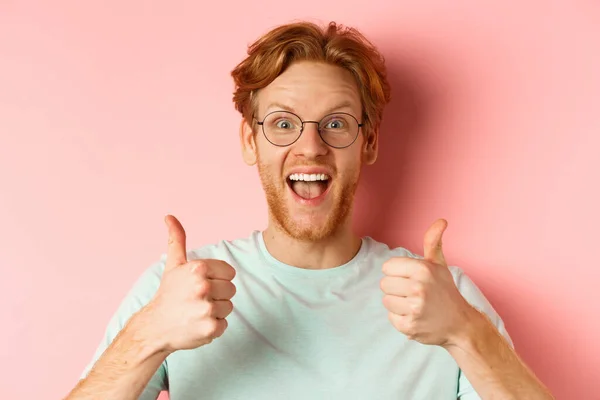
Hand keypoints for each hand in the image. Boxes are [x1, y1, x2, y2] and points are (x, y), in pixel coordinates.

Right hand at [138, 215, 236, 352]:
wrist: (154, 328)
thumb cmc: (168, 294)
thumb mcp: (173, 265)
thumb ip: (177, 239)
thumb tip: (169, 216)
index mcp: (198, 268)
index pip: (230, 272)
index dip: (217, 279)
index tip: (200, 285)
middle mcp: (203, 287)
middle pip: (231, 289)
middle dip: (217, 295)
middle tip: (197, 299)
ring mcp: (207, 309)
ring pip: (229, 307)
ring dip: (216, 311)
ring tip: (196, 311)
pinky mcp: (210, 328)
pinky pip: (224, 324)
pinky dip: (213, 326)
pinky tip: (197, 324)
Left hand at [380, 219, 475, 346]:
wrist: (460, 324)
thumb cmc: (445, 291)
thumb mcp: (439, 264)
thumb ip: (433, 241)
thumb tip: (441, 220)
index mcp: (423, 270)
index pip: (387, 267)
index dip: (397, 273)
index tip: (411, 279)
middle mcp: (419, 288)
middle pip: (384, 284)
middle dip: (397, 288)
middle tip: (414, 293)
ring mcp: (415, 309)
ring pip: (386, 300)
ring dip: (398, 304)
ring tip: (415, 305)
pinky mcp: (410, 327)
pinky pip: (391, 317)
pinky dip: (401, 318)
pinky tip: (415, 316)